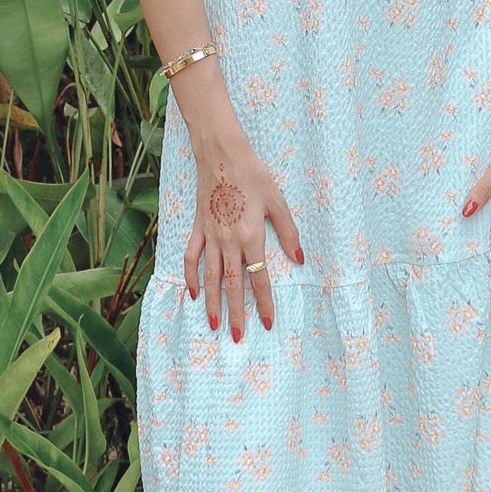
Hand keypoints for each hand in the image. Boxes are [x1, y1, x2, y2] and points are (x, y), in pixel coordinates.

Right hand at [187, 137, 303, 341]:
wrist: (221, 153)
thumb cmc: (253, 174)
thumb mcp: (278, 201)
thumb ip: (289, 233)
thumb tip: (299, 260)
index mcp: (251, 237)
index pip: (259, 279)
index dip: (264, 304)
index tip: (268, 323)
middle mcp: (228, 241)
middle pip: (233, 286)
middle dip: (235, 314)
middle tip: (237, 338)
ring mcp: (210, 236)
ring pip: (211, 277)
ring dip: (213, 303)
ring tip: (214, 325)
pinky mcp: (198, 227)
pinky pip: (191, 257)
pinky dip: (191, 276)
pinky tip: (193, 293)